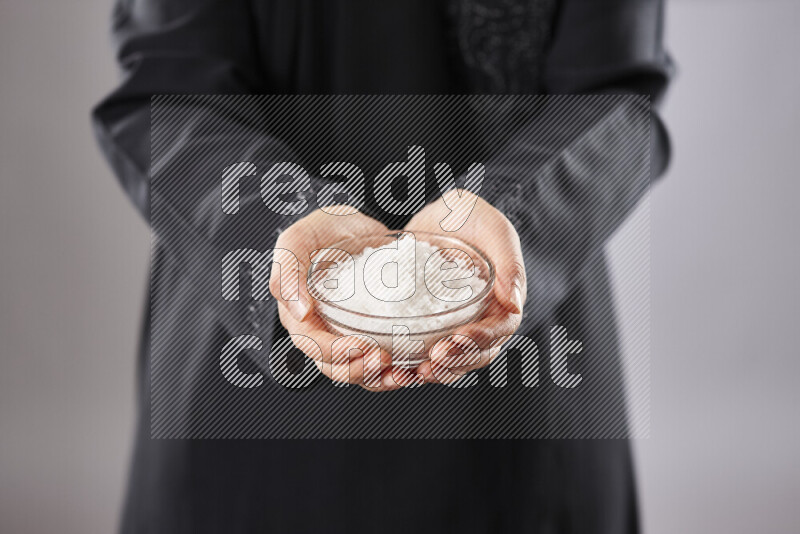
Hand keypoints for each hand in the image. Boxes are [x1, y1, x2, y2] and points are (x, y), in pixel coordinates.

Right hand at [269, 207, 423, 390]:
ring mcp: (348, 336)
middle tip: (386, 360)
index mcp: (299, 316)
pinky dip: (398, 369)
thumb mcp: (299, 239)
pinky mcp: (373, 334)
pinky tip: (416, 366)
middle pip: (336, 367)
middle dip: (361, 370)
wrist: (355, 227)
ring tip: (404, 373)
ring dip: (381, 379)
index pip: (313, 345)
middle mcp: (322, 332)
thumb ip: (288, 270)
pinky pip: (382, 361)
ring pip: (360, 371)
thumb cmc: (323, 230)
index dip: (335, 352)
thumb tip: (299, 311)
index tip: (362, 346)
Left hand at [404, 189, 526, 383]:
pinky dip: (415, 360)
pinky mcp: (432, 324)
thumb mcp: (492, 227)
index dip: (479, 340)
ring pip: (454, 359)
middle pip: (478, 353)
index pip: (500, 330)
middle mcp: (484, 317)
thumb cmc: (471, 216)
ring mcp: (458, 324)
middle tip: (431, 363)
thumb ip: (508, 260)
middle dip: (456, 362)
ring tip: (415, 372)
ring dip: (437, 370)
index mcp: (505, 300)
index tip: (455, 341)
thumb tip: (515, 302)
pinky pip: (428, 349)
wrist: (440, 216)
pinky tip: (396, 363)